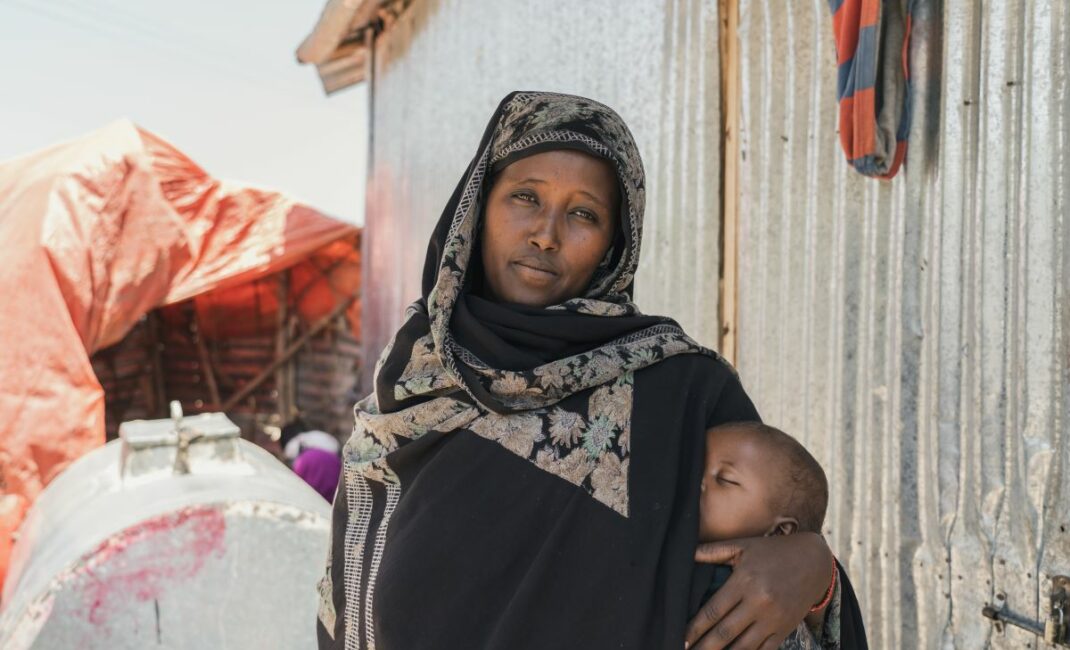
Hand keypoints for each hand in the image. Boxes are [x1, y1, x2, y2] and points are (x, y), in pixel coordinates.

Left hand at [684, 533, 831, 649]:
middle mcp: (759, 602)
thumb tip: (685, 552)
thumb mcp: (743, 546)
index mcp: (744, 581)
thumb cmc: (773, 552)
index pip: (713, 610)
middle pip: (725, 633)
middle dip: (704, 647)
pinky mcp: (785, 629)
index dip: (695, 628)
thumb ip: (712, 551)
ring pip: (743, 646)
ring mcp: (773, 619)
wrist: (814, 561)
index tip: (681, 638)